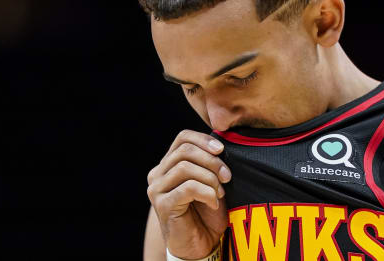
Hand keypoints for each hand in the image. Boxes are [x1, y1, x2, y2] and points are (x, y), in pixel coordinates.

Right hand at [147, 129, 231, 258]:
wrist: (200, 245)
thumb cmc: (206, 213)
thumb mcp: (210, 182)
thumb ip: (209, 162)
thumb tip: (220, 143)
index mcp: (168, 164)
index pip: (182, 138)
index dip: (203, 139)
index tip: (222, 150)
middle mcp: (157, 174)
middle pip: (185, 150)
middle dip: (212, 161)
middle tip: (227, 176)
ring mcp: (156, 189)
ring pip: (185, 167)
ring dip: (210, 178)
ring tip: (219, 193)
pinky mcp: (162, 205)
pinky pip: (188, 188)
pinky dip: (207, 193)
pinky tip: (213, 204)